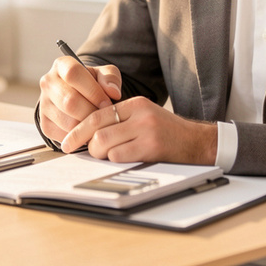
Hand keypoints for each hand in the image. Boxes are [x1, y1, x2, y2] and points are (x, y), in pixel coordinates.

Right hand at [37, 56, 121, 146]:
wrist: (78, 98)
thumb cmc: (92, 84)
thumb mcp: (103, 75)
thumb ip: (111, 78)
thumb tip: (113, 92)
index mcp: (61, 65)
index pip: (73, 74)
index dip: (93, 90)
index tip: (107, 102)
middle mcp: (48, 83)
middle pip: (69, 101)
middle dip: (91, 112)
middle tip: (104, 117)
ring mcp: (44, 104)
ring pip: (68, 121)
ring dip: (87, 127)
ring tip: (97, 124)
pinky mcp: (45, 124)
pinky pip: (65, 136)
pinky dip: (80, 136)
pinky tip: (88, 130)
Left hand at [60, 97, 218, 164]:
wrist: (198, 143)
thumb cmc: (167, 134)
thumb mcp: (144, 117)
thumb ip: (120, 121)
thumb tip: (88, 135)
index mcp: (135, 104)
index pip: (97, 114)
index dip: (78, 129)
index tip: (67, 142)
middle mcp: (139, 113)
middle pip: (96, 129)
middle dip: (86, 145)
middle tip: (87, 153)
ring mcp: (145, 129)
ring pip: (104, 143)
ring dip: (100, 155)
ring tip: (109, 157)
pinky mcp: (151, 146)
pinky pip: (118, 156)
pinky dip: (115, 161)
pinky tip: (124, 160)